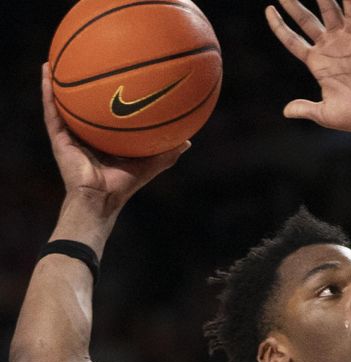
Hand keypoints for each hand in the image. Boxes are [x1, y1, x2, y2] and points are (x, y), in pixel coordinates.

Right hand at [42, 63, 188, 212]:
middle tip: (83, 62)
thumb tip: (188, 141)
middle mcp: (86, 136)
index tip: (112, 77)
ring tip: (55, 60)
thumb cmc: (124, 185)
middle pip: (82, 107)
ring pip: (61, 104)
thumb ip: (167, 152)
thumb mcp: (149, 164)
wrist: (101, 199)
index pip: (105, 116)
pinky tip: (48, 71)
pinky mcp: (58, 138)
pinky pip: (52, 110)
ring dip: (57, 82)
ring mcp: (70, 136)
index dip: (107, 98)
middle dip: (81, 86)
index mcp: (104, 140)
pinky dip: (48, 91)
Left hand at [266, 0, 350, 136]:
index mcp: (317, 64)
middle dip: (293, 5)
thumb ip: (305, 108)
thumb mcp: (324, 114)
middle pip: (306, 20)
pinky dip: (349, 2)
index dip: (280, 26)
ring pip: (328, 12)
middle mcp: (328, 49)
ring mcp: (344, 42)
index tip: (268, 10)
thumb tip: (286, 111)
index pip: (293, 41)